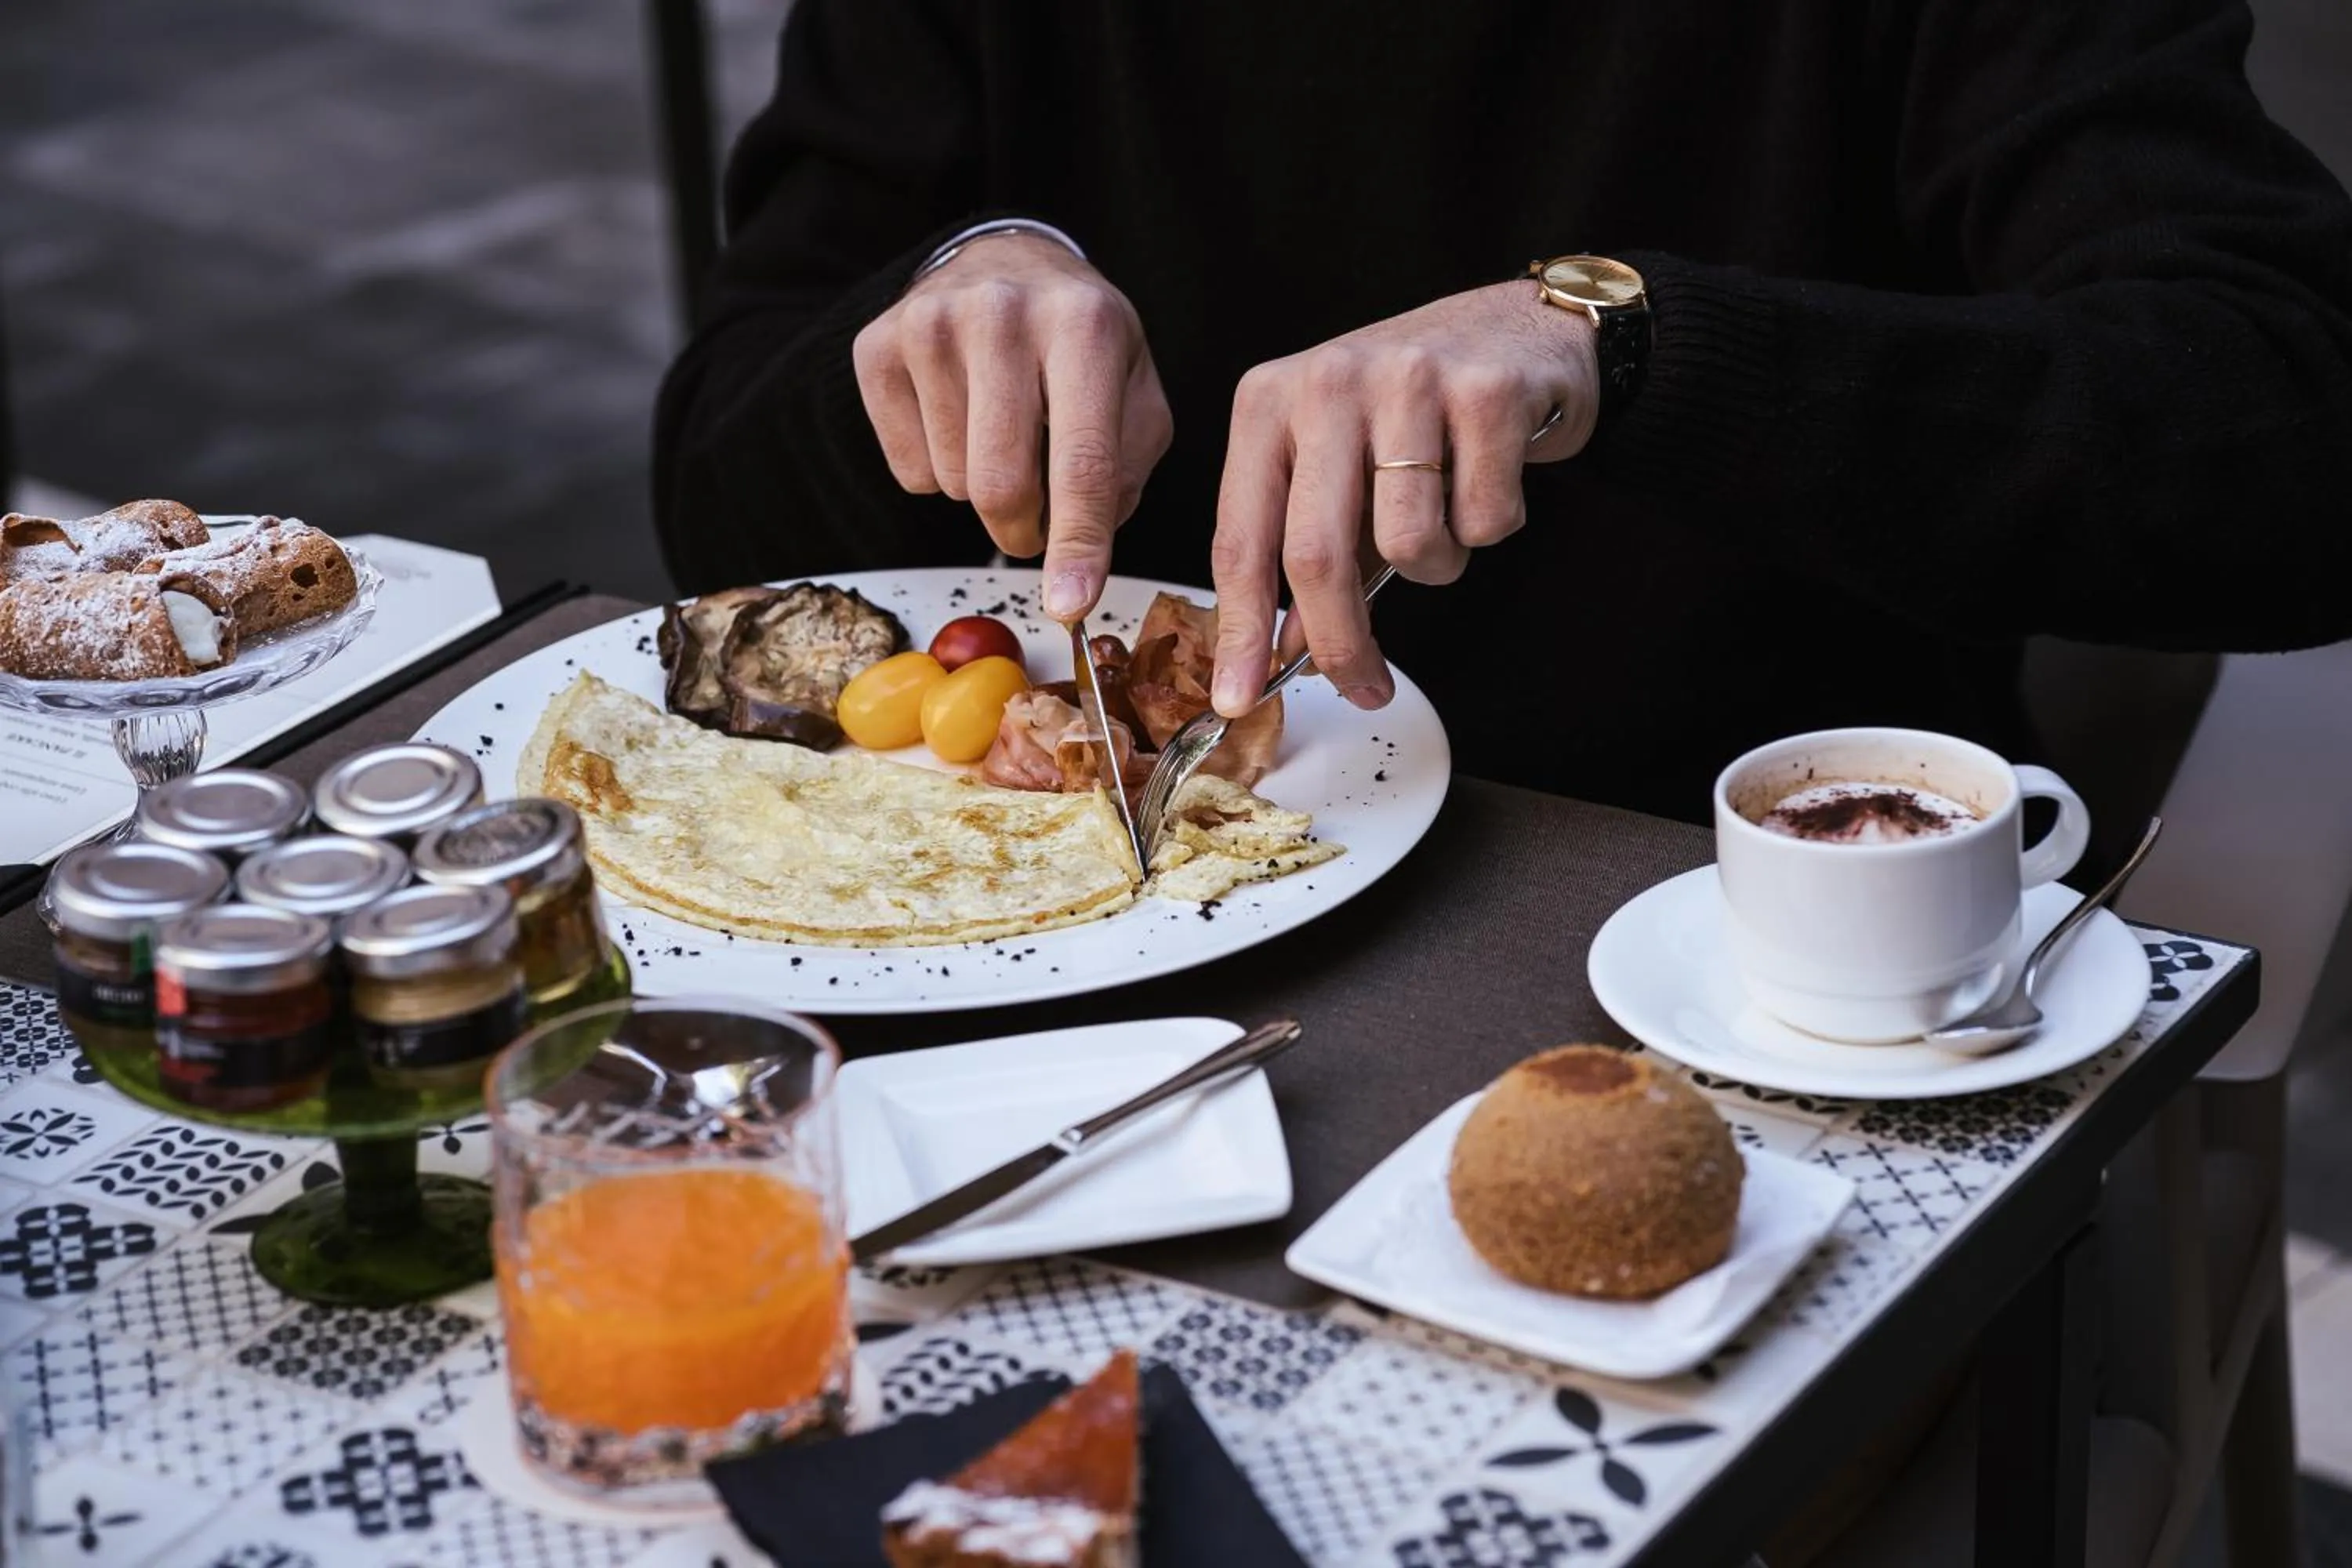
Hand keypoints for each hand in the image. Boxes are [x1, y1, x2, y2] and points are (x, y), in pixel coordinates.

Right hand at [853, 235, 1172, 619]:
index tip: (1070, 606)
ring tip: (1002, 435)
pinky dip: (939, 471)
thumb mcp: (1134, 391)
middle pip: (1001, 485)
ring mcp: (929, 325)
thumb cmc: (1078, 341)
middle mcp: (1002, 315)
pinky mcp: (876, 346)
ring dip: (984, 491)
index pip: (1081, 461)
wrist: (1004, 263)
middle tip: (1038, 521)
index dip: (1077, 544)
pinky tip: (959, 418)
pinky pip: (908, 471)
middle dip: (1025, 531)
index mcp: (1084, 326)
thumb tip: (1078, 558)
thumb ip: (1126, 472)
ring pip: (954, 484)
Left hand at [1208, 280, 1597, 712]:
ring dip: (1437, 564)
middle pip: (1316, 554)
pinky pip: (1483, 520)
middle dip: (1341, 643)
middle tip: (1364, 688)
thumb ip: (1310, 552)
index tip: (1237, 696)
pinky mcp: (1488, 392)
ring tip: (1448, 516)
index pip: (1241, 538)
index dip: (1241, 630)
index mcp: (1269, 402)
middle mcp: (1328, 382)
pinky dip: (1492, 524)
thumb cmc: (1417, 412)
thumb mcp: (1339, 469)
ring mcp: (1408, 380)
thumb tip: (1283, 652)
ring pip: (1409, 544)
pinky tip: (1490, 476)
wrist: (1520, 328)